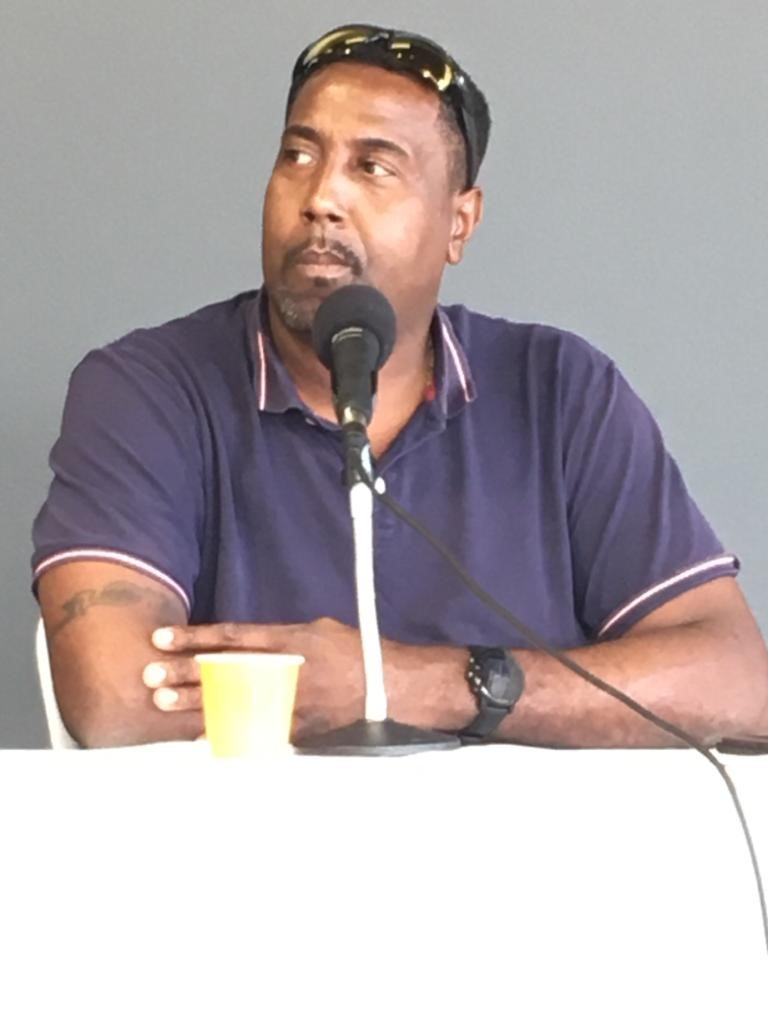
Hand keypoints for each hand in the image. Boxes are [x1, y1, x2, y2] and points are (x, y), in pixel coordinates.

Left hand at [143, 618, 365, 741]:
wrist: (385, 684)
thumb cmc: (353, 650)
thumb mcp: (317, 629)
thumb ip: (281, 636)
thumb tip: (249, 640)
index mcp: (289, 639)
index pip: (231, 637)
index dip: (194, 638)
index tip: (161, 639)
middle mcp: (284, 669)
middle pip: (224, 670)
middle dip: (184, 673)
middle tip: (150, 676)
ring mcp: (288, 699)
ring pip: (233, 701)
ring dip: (196, 703)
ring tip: (163, 703)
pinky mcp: (295, 724)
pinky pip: (254, 730)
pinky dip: (226, 733)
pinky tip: (199, 737)